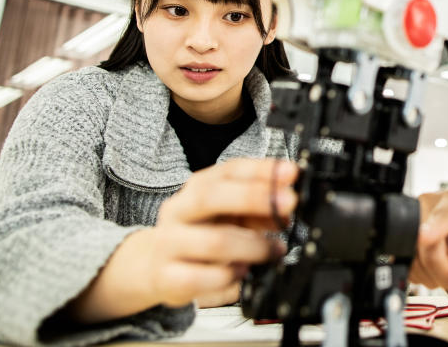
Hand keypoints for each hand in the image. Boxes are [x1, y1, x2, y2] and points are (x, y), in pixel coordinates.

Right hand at [68, 158, 297, 321]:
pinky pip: (200, 278)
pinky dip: (228, 277)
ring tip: (274, 250)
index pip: (229, 170)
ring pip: (213, 241)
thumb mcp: (231, 215)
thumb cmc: (200, 234)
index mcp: (197, 188)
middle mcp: (179, 210)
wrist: (156, 265)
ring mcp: (169, 243)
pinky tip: (242, 274)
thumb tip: (286, 210)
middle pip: (212, 196)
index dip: (262, 170)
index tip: (291, 173)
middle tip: (289, 204)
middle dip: (255, 198)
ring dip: (253, 246)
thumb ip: (258, 209)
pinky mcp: (166, 277)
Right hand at [411, 190, 447, 305]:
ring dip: (430, 274)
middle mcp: (429, 204)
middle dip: (441, 270)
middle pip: (425, 246)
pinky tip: (433, 265)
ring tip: (447, 265)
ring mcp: (411, 217)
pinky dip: (420, 273)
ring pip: (413, 258)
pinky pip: (405, 262)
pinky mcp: (400, 232)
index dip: (434, 228)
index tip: (425, 237)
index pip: (442, 216)